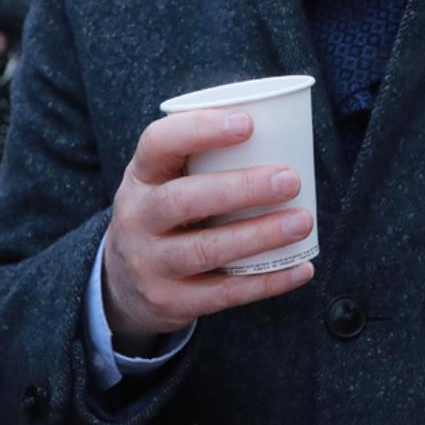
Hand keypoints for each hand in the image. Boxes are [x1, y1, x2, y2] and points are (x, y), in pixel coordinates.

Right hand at [101, 109, 315, 346]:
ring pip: (206, 250)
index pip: (158, 143)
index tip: (248, 123)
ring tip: (302, 221)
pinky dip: (267, 281)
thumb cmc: (165, 215)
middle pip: (184, 200)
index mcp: (141, 177)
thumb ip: (203, 159)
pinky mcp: (170, 301)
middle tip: (290, 180)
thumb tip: (283, 131)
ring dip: (260, 235)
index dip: (200, 130)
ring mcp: (150, 264)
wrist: (122, 284)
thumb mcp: (164, 182)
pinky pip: (223, 293)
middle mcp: (137, 218)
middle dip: (241, 188)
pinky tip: (301, 267)